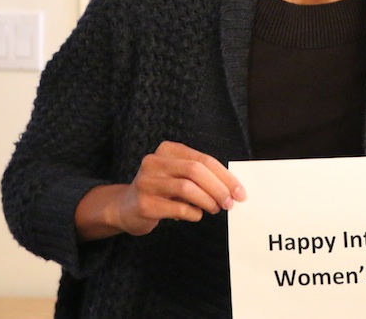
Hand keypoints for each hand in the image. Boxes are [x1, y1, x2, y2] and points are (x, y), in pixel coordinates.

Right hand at [75, 141, 245, 240]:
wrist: (125, 208)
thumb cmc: (161, 191)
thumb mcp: (179, 176)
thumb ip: (201, 177)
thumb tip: (232, 190)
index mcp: (168, 150)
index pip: (203, 159)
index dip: (225, 176)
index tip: (240, 192)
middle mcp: (154, 161)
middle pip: (195, 170)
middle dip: (218, 188)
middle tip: (230, 203)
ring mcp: (146, 182)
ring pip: (187, 187)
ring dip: (208, 201)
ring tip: (215, 209)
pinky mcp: (143, 203)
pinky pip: (177, 207)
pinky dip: (193, 213)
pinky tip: (196, 215)